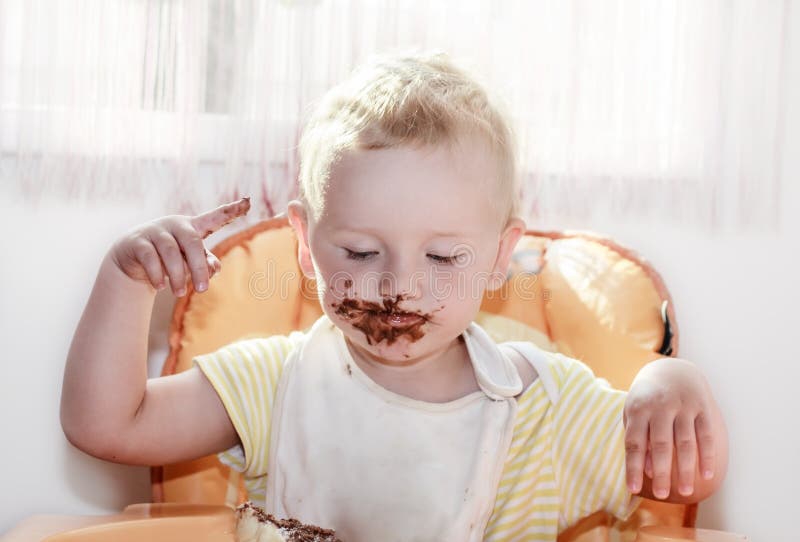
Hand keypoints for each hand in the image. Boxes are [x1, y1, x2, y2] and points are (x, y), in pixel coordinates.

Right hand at [109, 197, 249, 295]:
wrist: (132, 258)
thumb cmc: (170, 258)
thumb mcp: (190, 261)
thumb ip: (205, 263)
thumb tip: (214, 268)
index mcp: (193, 227)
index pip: (215, 217)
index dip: (231, 210)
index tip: (248, 201)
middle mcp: (175, 224)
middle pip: (193, 242)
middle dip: (198, 267)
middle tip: (202, 289)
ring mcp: (155, 230)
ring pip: (170, 252)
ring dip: (177, 275)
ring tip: (179, 293)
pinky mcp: (137, 241)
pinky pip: (150, 257)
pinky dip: (156, 274)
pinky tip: (160, 286)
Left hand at [623, 358, 719, 500]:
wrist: (672, 370)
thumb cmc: (648, 400)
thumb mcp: (636, 414)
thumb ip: (639, 440)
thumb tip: (648, 471)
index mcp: (638, 409)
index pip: (634, 442)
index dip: (633, 467)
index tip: (632, 489)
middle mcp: (660, 406)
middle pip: (660, 444)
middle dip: (661, 472)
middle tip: (662, 495)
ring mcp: (683, 406)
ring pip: (685, 442)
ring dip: (686, 469)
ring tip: (685, 492)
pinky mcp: (702, 407)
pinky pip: (706, 435)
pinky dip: (707, 456)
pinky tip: (707, 475)